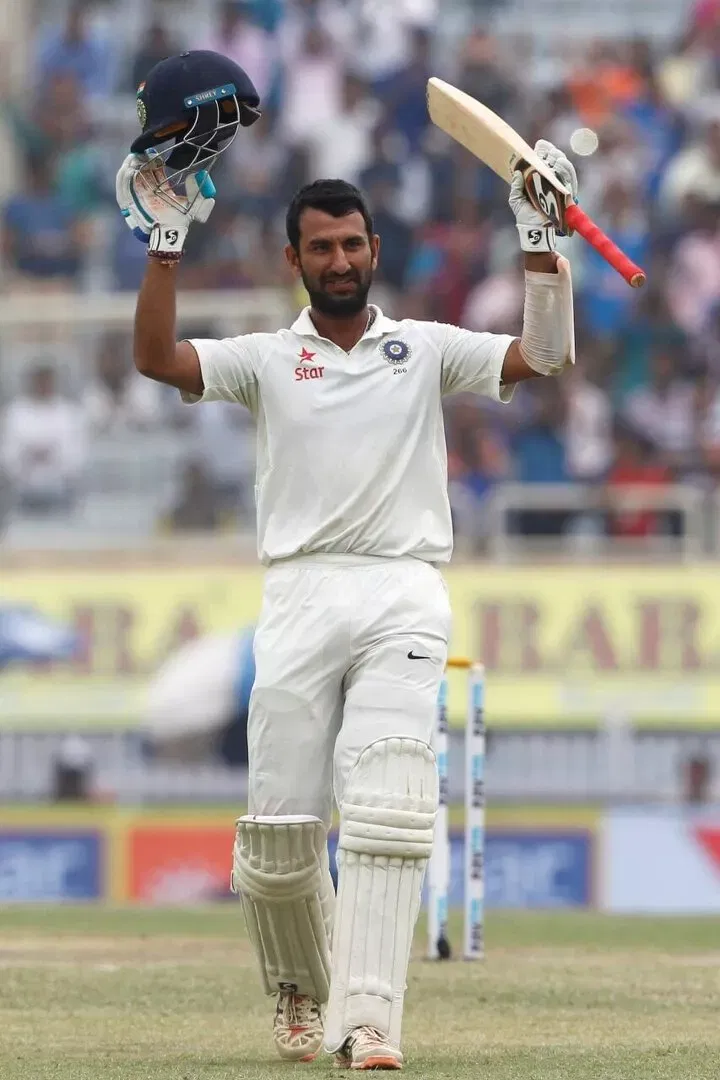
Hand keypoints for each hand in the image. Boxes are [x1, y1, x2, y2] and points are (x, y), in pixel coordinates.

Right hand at [115, 153, 215, 259]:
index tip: (156, 153)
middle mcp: (147, 192)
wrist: (169, 235)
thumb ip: (201, 197)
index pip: (154, 172)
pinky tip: (129, 169)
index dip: (154, 161)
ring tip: (134, 157)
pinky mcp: (130, 203)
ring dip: (130, 165)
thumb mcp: (194, 208)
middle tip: (143, 151)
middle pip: (140, 171)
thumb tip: (206, 184)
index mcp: (161, 191)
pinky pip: (123, 188)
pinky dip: (124, 178)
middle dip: (140, 160)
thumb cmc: (180, 224)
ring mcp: (137, 197)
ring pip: (129, 177)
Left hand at [509, 139, 577, 253]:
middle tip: (544, 148)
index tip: (539, 145)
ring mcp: (561, 188)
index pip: (545, 162)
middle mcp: (553, 183)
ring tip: (553, 155)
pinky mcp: (567, 195)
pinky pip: (569, 179)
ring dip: (559, 158)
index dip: (544, 152)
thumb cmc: (526, 218)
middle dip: (552, 152)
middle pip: (556, 162)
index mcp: (541, 181)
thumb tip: (516, 173)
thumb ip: (516, 187)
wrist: (534, 231)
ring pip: (565, 168)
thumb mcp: (516, 201)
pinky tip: (559, 163)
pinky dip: (565, 170)